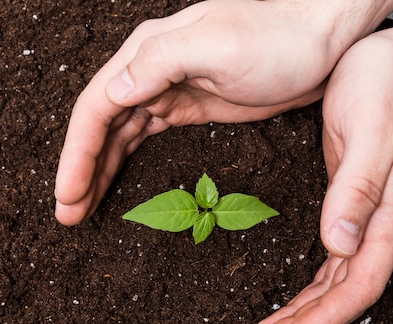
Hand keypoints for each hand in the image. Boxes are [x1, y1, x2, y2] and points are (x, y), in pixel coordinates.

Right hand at [54, 0, 392, 225]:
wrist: (325, 41)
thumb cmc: (279, 39)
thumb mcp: (219, 45)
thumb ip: (160, 63)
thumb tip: (113, 90)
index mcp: (148, 55)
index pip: (96, 108)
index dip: (76, 155)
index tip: (67, 196)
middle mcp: (149, 71)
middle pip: (100, 127)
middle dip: (81, 171)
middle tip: (68, 215)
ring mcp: (168, 90)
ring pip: (119, 137)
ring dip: (98, 171)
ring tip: (83, 208)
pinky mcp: (189, 108)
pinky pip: (144, 138)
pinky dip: (125, 162)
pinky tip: (115, 181)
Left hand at [251, 11, 392, 323]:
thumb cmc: (388, 89)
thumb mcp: (371, 133)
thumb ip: (358, 189)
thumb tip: (337, 244)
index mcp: (386, 213)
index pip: (359, 283)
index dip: (325, 319)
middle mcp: (375, 223)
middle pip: (342, 293)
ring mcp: (361, 216)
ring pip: (333, 281)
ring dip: (301, 312)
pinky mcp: (344, 203)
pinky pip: (328, 258)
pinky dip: (307, 285)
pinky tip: (289, 300)